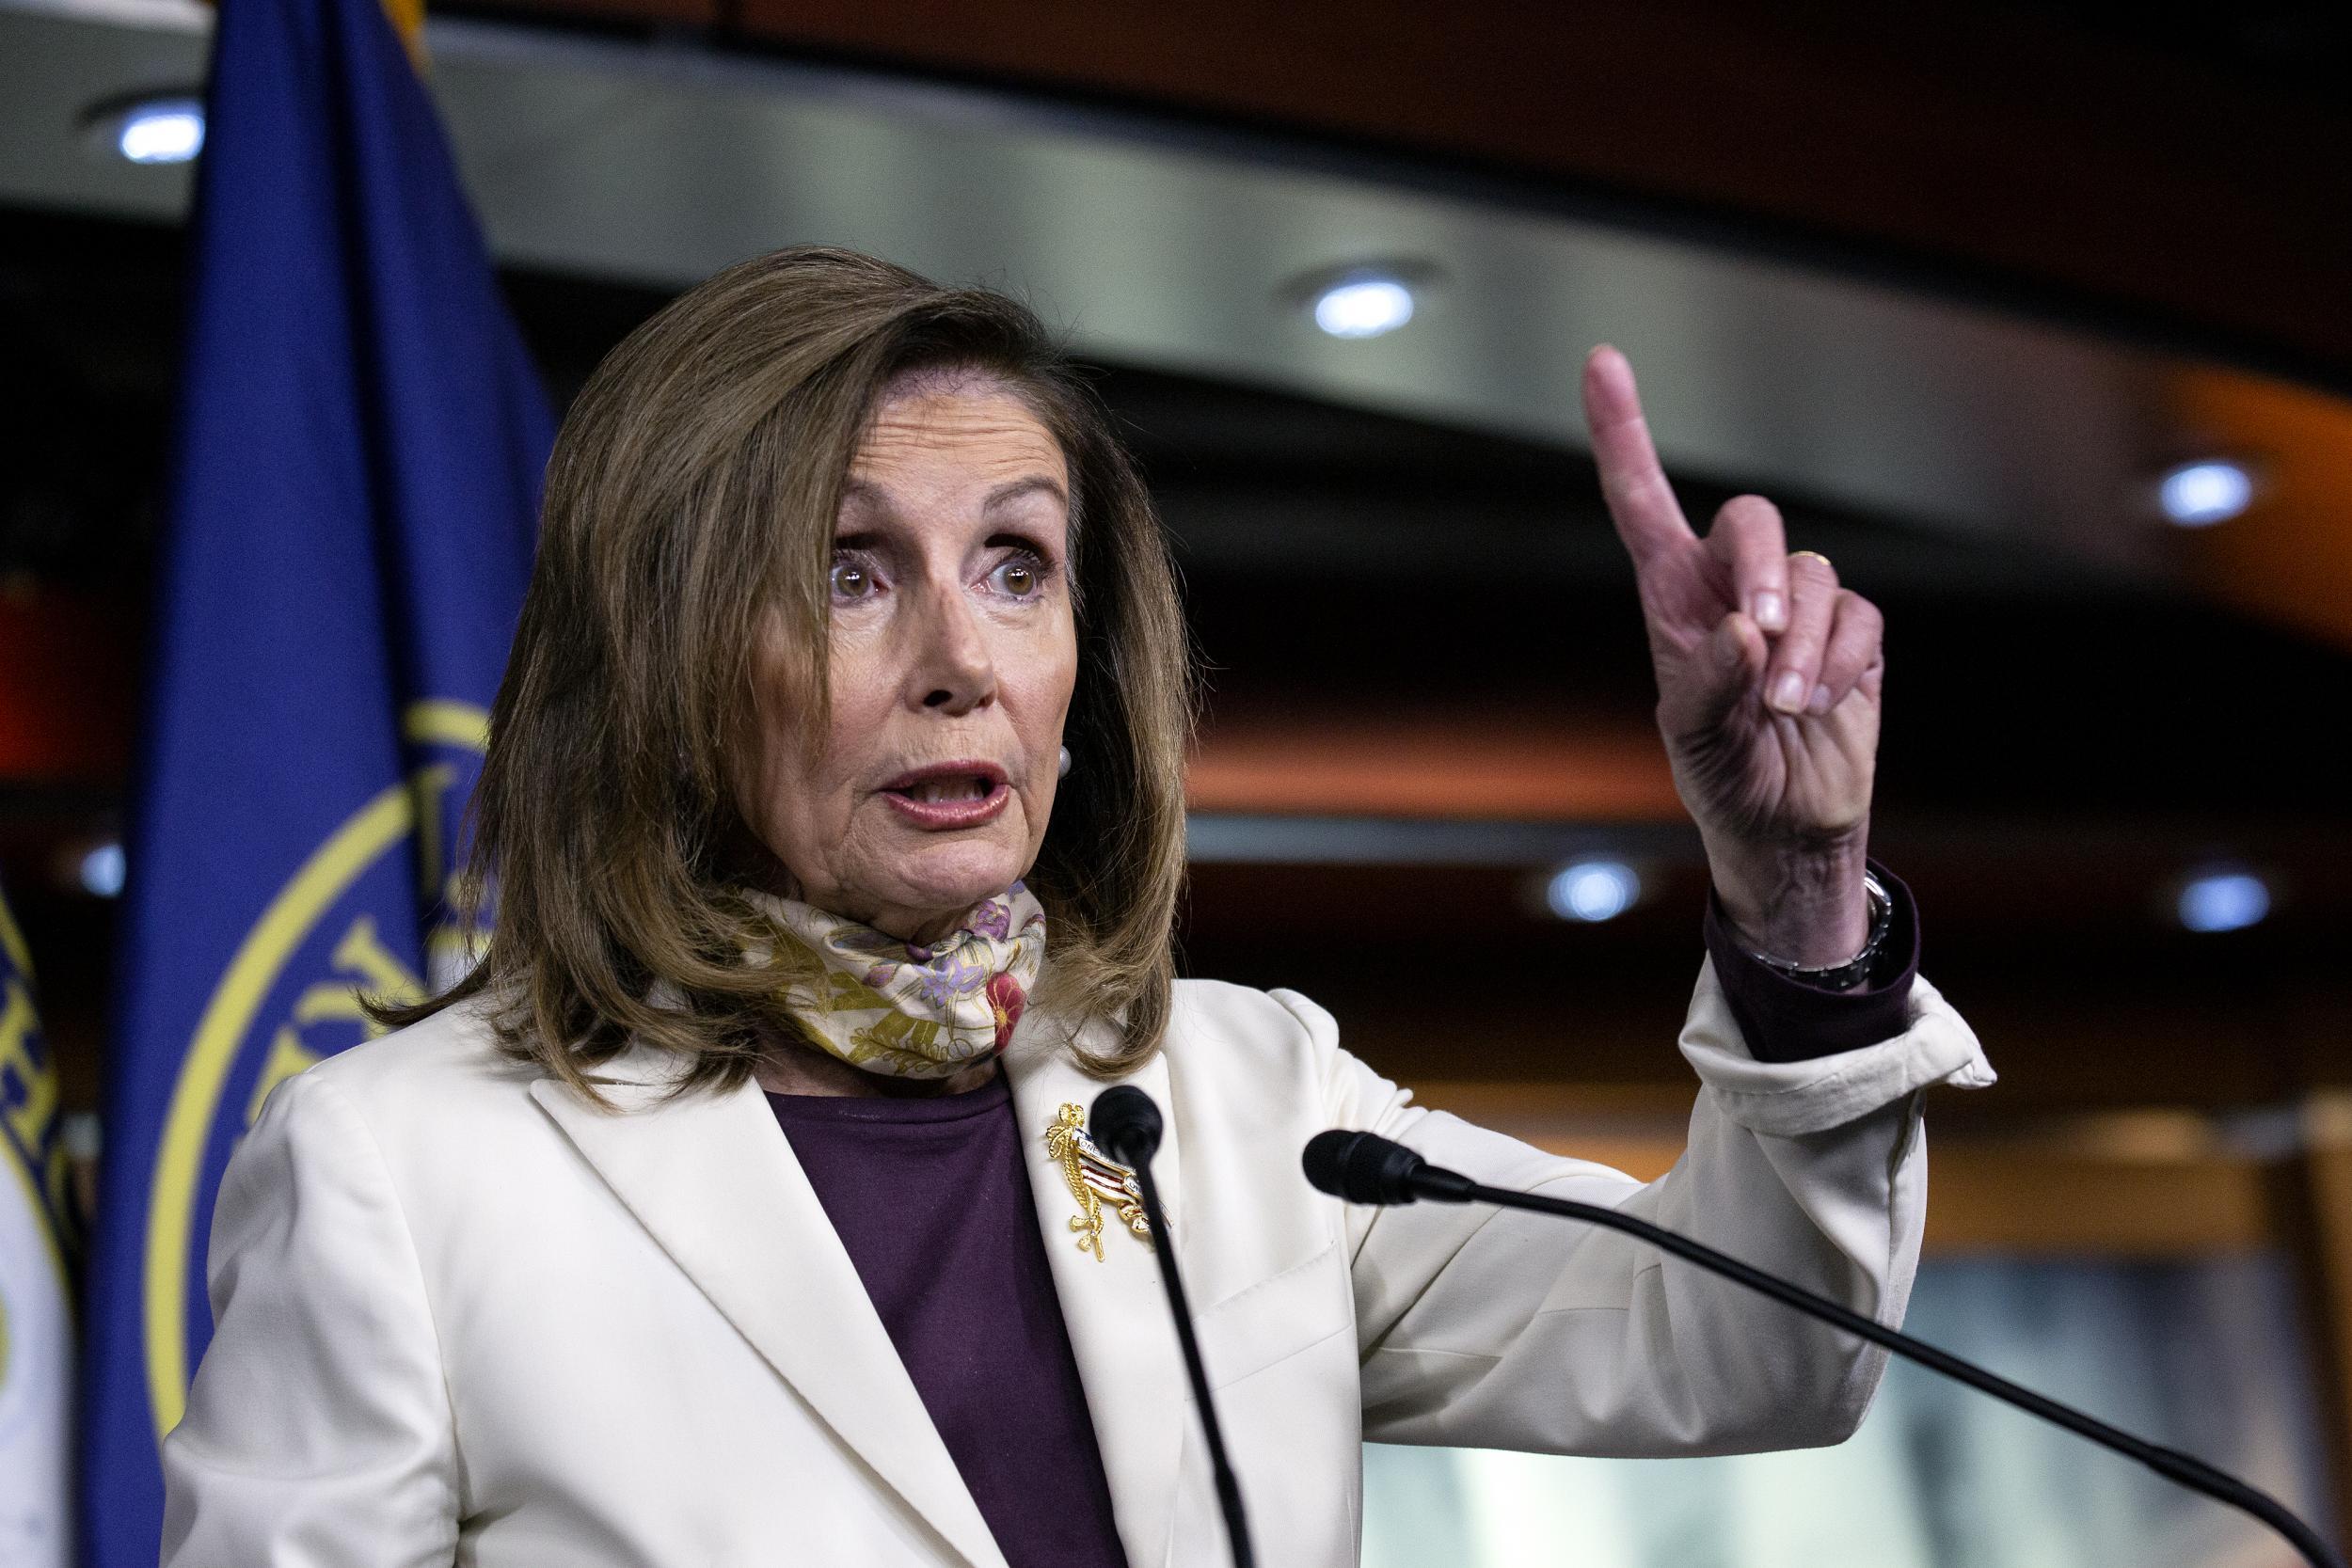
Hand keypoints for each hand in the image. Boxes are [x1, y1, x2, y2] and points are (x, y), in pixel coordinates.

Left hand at [1582, 346, 1881, 965]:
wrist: (1784, 829)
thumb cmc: (1721, 778)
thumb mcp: (1692, 741)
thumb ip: (1707, 684)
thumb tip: (1746, 630)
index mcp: (1672, 596)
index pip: (1641, 499)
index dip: (1623, 430)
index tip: (1601, 362)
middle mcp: (1732, 588)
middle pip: (1752, 519)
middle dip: (1760, 567)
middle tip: (1760, 632)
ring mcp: (1798, 609)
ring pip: (1813, 576)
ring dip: (1803, 646)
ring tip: (1788, 707)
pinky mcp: (1854, 636)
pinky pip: (1859, 618)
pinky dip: (1841, 662)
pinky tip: (1821, 704)